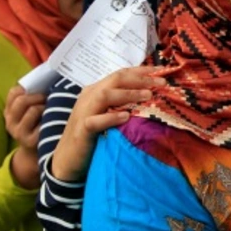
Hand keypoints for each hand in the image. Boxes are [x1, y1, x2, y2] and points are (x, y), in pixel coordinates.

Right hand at [4, 86, 44, 188]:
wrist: (39, 153)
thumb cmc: (40, 127)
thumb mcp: (32, 114)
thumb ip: (33, 100)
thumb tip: (49, 81)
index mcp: (9, 112)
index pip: (14, 93)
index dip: (28, 87)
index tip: (40, 88)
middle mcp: (10, 122)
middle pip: (22, 100)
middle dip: (39, 96)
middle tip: (50, 98)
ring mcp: (19, 133)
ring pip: (33, 109)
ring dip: (46, 107)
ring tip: (53, 110)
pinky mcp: (31, 141)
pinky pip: (43, 123)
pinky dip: (51, 119)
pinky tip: (56, 120)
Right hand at [50, 66, 164, 180]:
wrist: (68, 159)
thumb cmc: (94, 136)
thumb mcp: (109, 115)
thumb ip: (124, 104)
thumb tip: (152, 97)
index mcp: (96, 90)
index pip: (120, 74)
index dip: (141, 71)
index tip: (162, 71)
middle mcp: (89, 97)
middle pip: (115, 80)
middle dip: (140, 79)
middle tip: (162, 83)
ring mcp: (83, 112)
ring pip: (104, 95)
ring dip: (128, 94)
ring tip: (147, 95)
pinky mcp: (81, 130)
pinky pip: (95, 121)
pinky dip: (110, 117)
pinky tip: (126, 117)